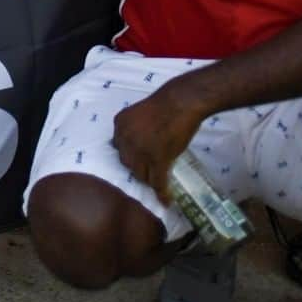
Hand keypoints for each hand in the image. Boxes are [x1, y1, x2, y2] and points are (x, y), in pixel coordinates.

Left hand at [112, 83, 204, 204]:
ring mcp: (141, 151)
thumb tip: (138, 145)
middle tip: (150, 170)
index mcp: (119, 124)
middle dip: (138, 167)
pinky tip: (166, 200)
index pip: (119, 147)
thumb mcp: (139, 112)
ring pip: (141, 174)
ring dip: (149, 179)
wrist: (181, 101)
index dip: (130, 155)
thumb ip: (133, 128)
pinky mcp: (158, 160)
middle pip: (127, 163)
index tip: (137, 159)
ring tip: (157, 184)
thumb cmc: (165, 103)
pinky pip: (157, 181)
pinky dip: (162, 192)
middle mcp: (126, 139)